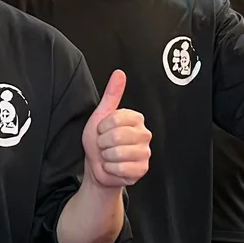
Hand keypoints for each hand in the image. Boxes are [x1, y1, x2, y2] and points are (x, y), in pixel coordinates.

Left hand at [82, 71, 151, 188]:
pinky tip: (114, 166)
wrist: (97, 167)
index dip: (102, 127)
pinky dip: (111, 169)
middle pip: (117, 136)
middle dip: (103, 143)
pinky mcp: (143, 169)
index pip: (115, 118)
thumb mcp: (101, 115)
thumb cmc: (99, 142)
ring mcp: (145, 152)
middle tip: (105, 145)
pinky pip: (121, 168)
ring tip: (109, 156)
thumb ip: (111, 94)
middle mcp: (144, 134)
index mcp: (136, 118)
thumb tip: (119, 73)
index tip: (102, 130)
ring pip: (118, 153)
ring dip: (106, 157)